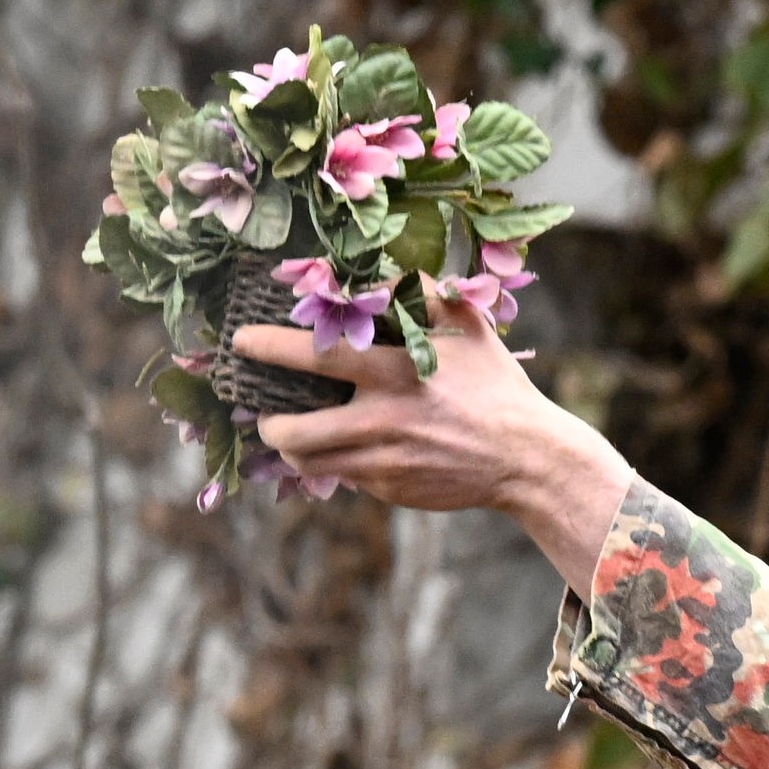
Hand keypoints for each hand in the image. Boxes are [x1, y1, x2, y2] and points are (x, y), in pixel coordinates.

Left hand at [240, 282, 636, 589]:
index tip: (241, 341)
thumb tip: (373, 277)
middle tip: (263, 412)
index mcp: (397, 372)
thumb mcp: (467, 326)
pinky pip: (345, 477)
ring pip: (311, 463)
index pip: (317, 356)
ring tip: (289, 432)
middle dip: (268, 423)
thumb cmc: (493, 384)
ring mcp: (384, 463)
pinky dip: (335, 462)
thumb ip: (419, 294)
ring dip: (291, 448)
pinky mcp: (390, 491)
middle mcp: (383, 421)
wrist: (526, 457)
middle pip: (297, 432)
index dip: (269, 347)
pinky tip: (343, 447)